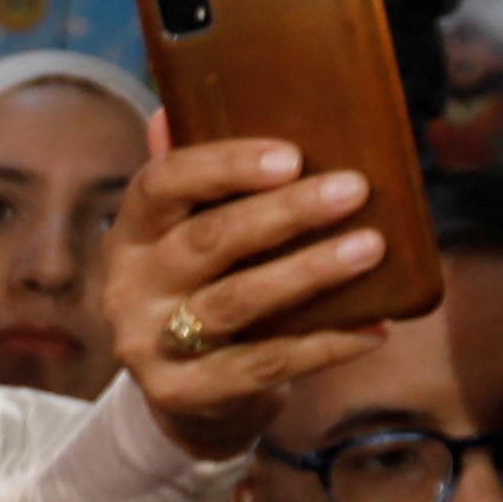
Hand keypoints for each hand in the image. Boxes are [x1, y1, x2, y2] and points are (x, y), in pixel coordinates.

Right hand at [97, 139, 395, 462]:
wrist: (189, 399)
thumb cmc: (206, 292)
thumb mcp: (190, 236)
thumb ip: (199, 184)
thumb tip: (180, 102)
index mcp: (129, 234)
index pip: (161, 185)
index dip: (224, 167)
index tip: (291, 156)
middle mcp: (129, 288)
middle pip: (207, 242)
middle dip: (285, 213)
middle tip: (354, 189)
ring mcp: (151, 346)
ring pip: (236, 302)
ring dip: (309, 272)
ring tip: (371, 248)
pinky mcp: (184, 394)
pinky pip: (264, 365)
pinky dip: (324, 345)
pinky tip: (373, 327)